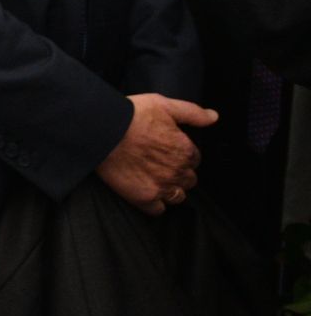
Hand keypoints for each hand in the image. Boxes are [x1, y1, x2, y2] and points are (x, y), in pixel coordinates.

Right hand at [96, 93, 216, 214]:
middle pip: (188, 179)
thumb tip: (214, 117)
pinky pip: (158, 210)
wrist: (100, 130)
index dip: (182, 154)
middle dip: (178, 172)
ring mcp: (161, 186)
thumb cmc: (130, 115)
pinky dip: (155, 203)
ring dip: (170, 189)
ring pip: (177, 196)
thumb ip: (192, 112)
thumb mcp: (164, 105)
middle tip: (159, 163)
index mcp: (185, 150)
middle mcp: (177, 171)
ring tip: (153, 178)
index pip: (195, 159)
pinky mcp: (143, 198)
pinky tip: (146, 192)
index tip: (168, 150)